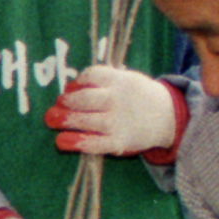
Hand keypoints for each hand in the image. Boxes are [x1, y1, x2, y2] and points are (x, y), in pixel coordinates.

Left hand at [46, 63, 181, 157]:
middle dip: (67, 102)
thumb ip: (101, 81)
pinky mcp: (119, 142)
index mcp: (121, 81)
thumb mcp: (126, 79)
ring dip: (66, 120)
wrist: (168, 117)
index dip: (77, 82)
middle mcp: (118, 100)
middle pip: (86, 99)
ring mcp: (118, 122)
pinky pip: (94, 143)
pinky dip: (76, 142)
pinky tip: (61, 141)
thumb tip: (70, 87)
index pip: (93, 75)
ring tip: (51, 120)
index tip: (69, 89)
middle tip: (57, 106)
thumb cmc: (138, 96)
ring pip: (86, 121)